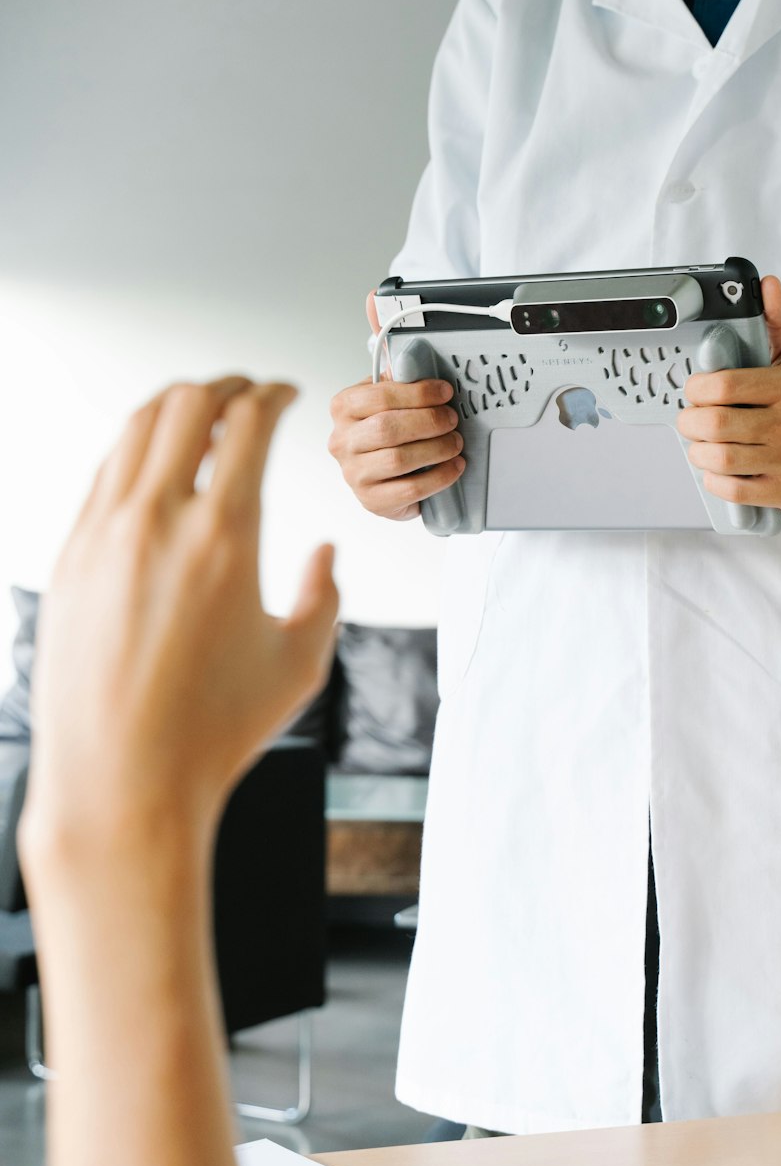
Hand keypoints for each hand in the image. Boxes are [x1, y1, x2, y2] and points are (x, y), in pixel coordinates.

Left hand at [20, 377, 338, 880]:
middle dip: (225, 384)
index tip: (285, 393)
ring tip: (199, 416)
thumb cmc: (210, 733)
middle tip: (247, 391)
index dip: (274, 393)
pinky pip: (103, 474)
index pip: (248, 421)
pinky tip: (152, 468)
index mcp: (224, 537)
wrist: (123, 780)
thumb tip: (325, 556)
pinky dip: (135, 450)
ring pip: (135, 429)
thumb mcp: (300, 664)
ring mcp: (104, 536)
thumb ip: (325, 597)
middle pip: (187, 402)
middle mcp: (157, 522)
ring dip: (175, 407)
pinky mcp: (71, 559)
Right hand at [327, 291, 465, 520]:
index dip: (417, 393)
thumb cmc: (392, 429)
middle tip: (453, 419)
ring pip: (398, 459)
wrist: (389, 479)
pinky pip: (408, 489)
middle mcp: (341, 441)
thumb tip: (374, 297)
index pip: (377, 395)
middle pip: (388, 427)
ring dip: (437, 448)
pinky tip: (454, 467)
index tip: (445, 392)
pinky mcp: (372, 501)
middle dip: (430, 421)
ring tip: (456, 443)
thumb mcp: (390, 388)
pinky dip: (439, 477)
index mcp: (343, 407)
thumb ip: (386, 347)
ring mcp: (354, 474)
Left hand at [676, 277, 780, 511]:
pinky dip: (715, 480)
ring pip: (721, 459)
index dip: (697, 388)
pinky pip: (735, 491)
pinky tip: (718, 468)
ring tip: (701, 443)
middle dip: (690, 421)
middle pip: (717, 424)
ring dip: (699, 451)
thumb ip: (777, 319)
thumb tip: (766, 285)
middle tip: (689, 419)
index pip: (725, 385)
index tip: (695, 389)